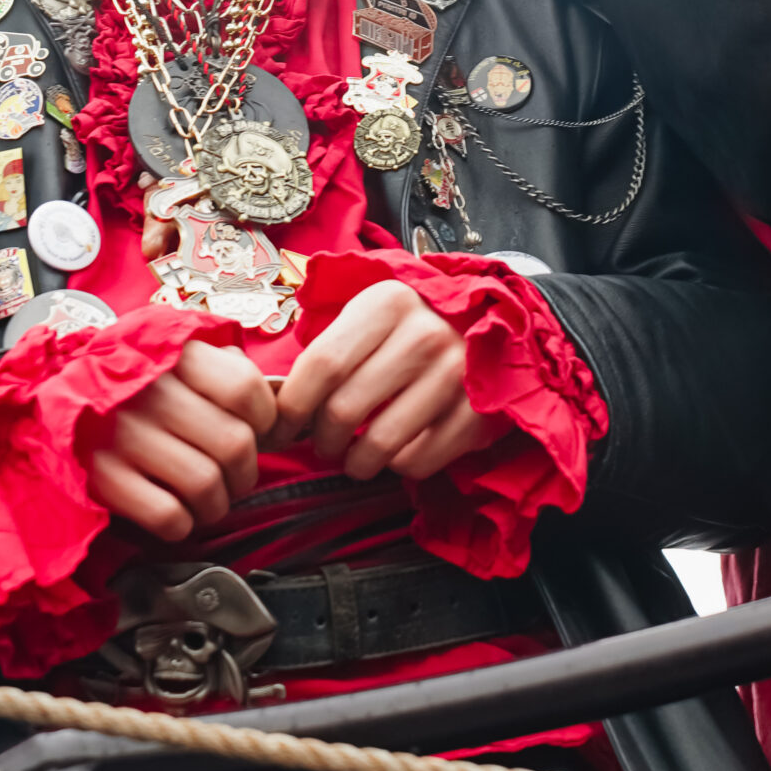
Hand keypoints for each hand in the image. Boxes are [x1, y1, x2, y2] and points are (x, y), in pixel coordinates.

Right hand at [84, 339, 276, 541]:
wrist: (52, 395)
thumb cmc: (133, 381)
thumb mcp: (177, 355)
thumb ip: (225, 371)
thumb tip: (280, 407)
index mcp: (175, 355)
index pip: (246, 391)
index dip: (266, 421)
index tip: (260, 434)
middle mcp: (150, 392)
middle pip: (233, 444)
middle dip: (245, 474)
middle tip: (236, 479)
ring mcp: (123, 435)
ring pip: (205, 484)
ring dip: (216, 505)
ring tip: (209, 501)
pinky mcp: (101, 476)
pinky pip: (166, 515)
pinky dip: (182, 524)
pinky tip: (177, 515)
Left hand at [272, 281, 494, 482]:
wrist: (494, 324)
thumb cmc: (414, 326)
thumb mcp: (371, 314)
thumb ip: (329, 348)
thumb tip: (276, 404)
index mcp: (387, 304)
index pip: (321, 365)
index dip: (291, 407)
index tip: (280, 429)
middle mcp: (423, 335)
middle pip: (344, 409)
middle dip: (322, 440)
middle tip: (324, 444)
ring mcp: (455, 375)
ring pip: (380, 444)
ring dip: (357, 461)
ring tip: (356, 456)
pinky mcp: (477, 412)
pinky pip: (418, 460)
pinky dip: (399, 466)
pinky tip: (399, 451)